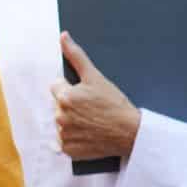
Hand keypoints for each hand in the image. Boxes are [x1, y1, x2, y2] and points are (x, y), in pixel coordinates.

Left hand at [50, 31, 141, 159]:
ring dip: (71, 121)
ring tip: (91, 121)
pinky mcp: (69, 151)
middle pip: (58, 105)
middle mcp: (60, 117)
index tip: (86, 95)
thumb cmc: (114, 103)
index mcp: (64, 97)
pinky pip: (65, 141)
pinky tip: (88, 133)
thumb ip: (76, 56)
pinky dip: (74, 138)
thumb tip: (63, 36)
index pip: (56, 87)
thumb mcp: (96, 76)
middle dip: (70, 105)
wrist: (130, 133)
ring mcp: (64, 135)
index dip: (71, 89)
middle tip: (90, 109)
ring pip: (61, 122)